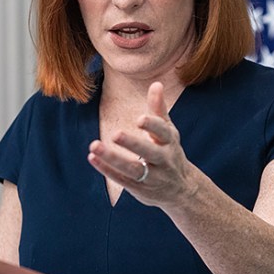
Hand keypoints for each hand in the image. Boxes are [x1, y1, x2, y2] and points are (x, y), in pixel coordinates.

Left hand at [87, 82, 195, 206]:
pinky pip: (122, 179)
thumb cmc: (170, 152)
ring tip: (93, 146)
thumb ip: (159, 109)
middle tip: (115, 134)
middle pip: (148, 152)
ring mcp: (152, 176)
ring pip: (133, 169)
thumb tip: (156, 83)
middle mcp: (163, 159)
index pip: (162, 132)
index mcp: (169, 142)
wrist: (181, 190)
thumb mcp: (168, 132)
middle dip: (132, 144)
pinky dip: (106, 169)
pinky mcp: (139, 188)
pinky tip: (92, 158)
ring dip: (112, 158)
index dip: (152, 126)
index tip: (139, 119)